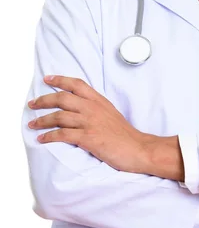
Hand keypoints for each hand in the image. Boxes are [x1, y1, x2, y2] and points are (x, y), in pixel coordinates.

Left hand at [27, 75, 149, 173]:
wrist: (137, 148)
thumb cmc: (125, 134)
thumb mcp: (110, 113)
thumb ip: (96, 107)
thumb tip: (80, 107)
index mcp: (98, 100)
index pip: (76, 84)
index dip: (60, 80)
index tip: (47, 79)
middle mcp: (92, 108)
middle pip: (62, 98)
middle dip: (43, 100)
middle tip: (32, 104)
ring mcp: (89, 122)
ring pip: (59, 116)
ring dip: (42, 120)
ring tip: (32, 124)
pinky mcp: (88, 138)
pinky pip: (62, 135)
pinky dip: (49, 136)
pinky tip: (42, 139)